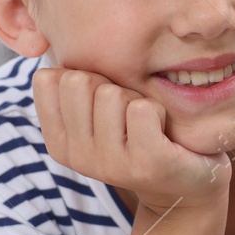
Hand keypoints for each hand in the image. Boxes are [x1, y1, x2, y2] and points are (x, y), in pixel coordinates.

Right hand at [32, 67, 229, 214]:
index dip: (83, 76)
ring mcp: (109, 164)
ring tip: (147, 124)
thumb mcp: (96, 112)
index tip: (101, 101)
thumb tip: (51, 52)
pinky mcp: (146, 164)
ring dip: (137, 99)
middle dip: (110, 85)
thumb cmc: (138, 134)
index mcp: (58, 142)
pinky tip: (163, 132)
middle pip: (79, 81)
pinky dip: (158, 111)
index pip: (48, 80)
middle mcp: (77, 157)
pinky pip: (141, 109)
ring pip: (111, 94)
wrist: (186, 182)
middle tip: (128, 113)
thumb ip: (71, 86)